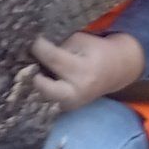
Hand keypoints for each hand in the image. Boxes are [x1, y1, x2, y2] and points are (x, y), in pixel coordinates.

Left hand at [30, 28, 145, 110]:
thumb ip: (59, 46)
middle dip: (34, 75)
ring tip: (41, 70)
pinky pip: (48, 99)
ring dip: (39, 82)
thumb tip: (35, 50)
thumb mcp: (80, 41)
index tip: (32, 40)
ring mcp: (72, 104)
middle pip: (43, 88)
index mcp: (82, 71)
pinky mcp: (68, 109)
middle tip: (33, 64)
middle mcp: (77, 91)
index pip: (52, 58)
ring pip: (43, 95)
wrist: (115, 71)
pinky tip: (47, 78)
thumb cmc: (96, 51)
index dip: (38, 47)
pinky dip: (44, 89)